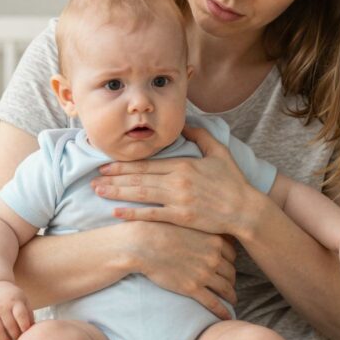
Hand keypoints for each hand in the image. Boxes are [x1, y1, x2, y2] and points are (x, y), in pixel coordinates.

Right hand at [0, 281, 33, 339]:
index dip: (24, 326)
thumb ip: (29, 314)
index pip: (20, 315)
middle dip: (15, 336)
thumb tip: (35, 331)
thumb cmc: (13, 297)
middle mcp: (2, 306)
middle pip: (9, 325)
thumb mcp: (23, 300)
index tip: (27, 334)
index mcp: (15, 301)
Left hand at [92, 125, 258, 237]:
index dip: (124, 164)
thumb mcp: (220, 152)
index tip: (106, 165)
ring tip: (98, 192)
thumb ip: (202, 135)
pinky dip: (133, 214)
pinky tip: (116, 212)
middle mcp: (178, 181)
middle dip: (114, 178)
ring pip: (141, 194)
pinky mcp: (182, 218)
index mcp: (184, 164)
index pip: (147, 163)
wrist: (245, 210)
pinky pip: (152, 215)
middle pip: (139, 177)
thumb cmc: (234, 182)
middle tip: (93, 179)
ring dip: (117, 193)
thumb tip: (186, 122)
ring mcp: (179, 200)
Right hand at [121, 222, 238, 319]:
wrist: (142, 244)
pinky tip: (226, 317)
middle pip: (230, 272)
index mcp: (214, 240)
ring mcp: (204, 273)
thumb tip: (206, 227)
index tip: (227, 268)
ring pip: (225, 288)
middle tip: (230, 285)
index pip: (232, 255)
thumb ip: (201, 228)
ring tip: (231, 301)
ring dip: (231, 296)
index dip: (230, 263)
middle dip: (231, 280)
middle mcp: (214, 257)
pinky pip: (213, 303)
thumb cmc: (161, 230)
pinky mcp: (192, 288)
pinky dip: (222, 311)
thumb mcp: (187, 223)